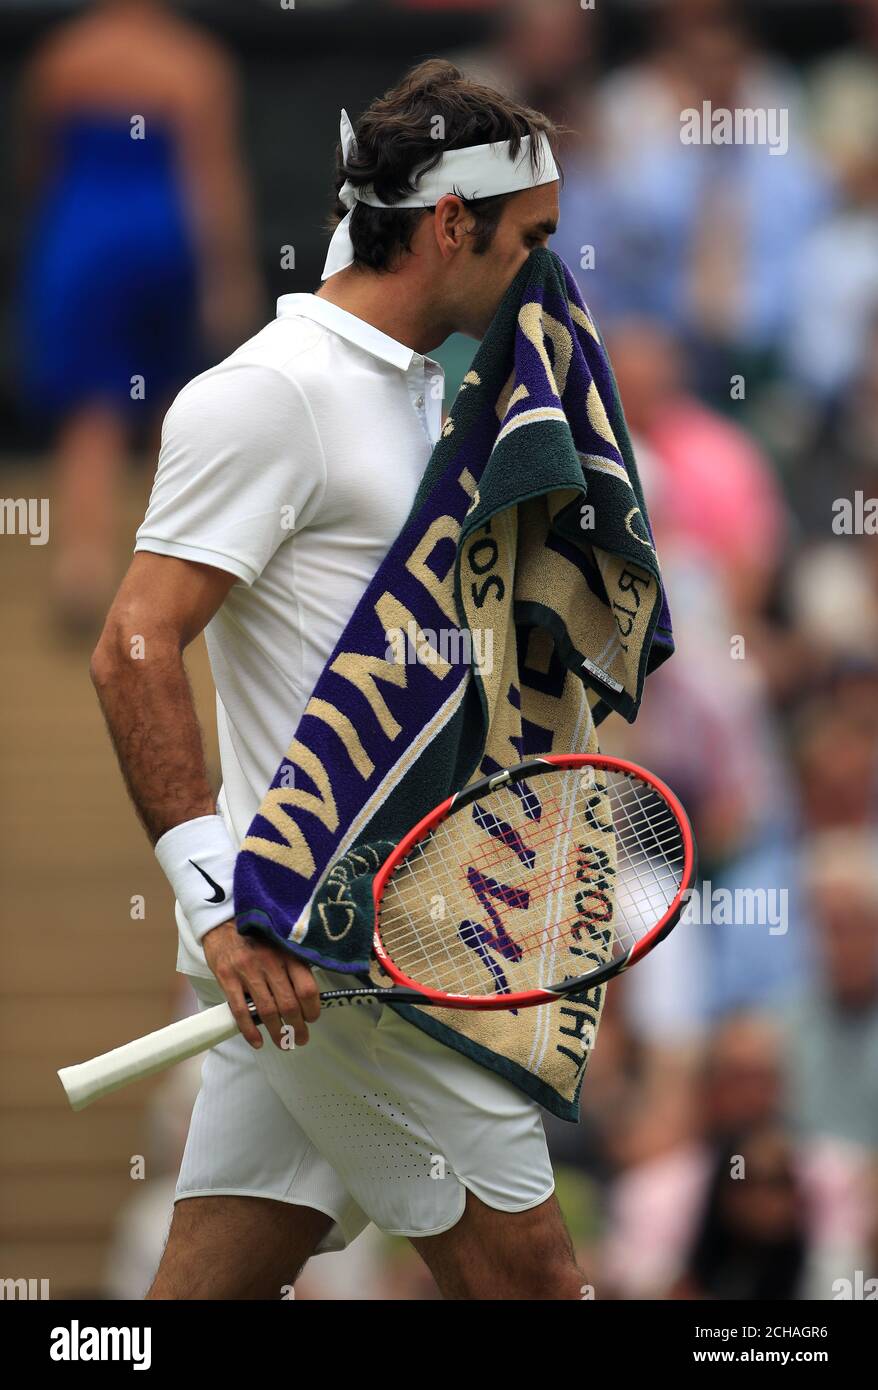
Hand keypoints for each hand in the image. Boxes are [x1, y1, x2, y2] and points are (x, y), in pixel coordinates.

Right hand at [201, 920, 319, 1049]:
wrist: (223, 923)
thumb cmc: (256, 937)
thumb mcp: (281, 944)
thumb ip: (295, 965)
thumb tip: (309, 997)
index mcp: (287, 954)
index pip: (307, 988)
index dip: (313, 1009)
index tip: (312, 1018)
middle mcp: (270, 962)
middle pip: (289, 1004)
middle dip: (297, 1028)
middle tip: (301, 1038)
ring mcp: (247, 971)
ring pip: (267, 1011)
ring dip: (278, 1033)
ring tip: (284, 1043)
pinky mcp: (227, 979)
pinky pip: (241, 1011)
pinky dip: (250, 1031)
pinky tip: (258, 1041)